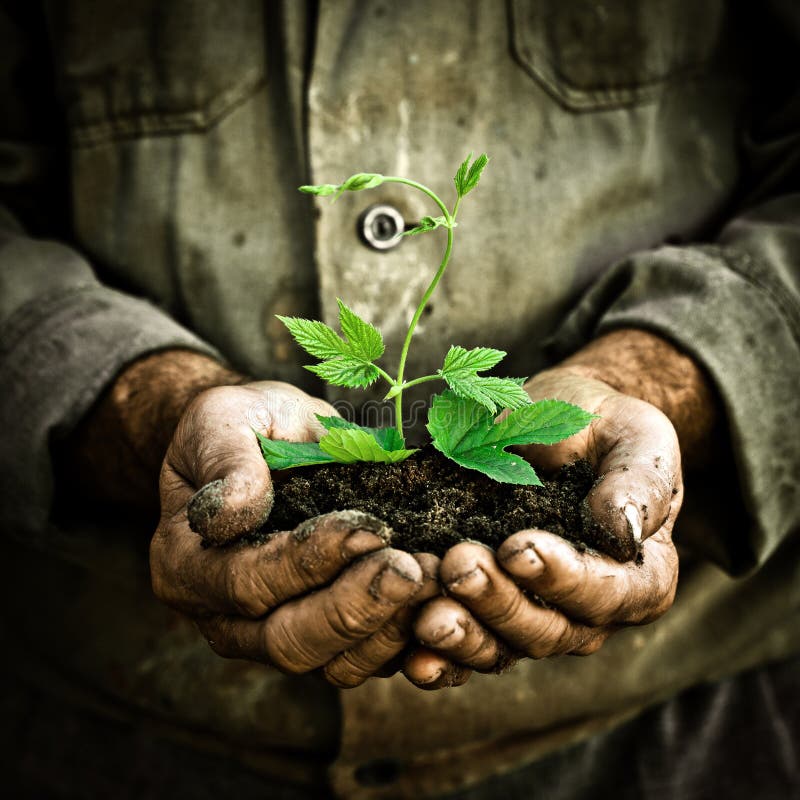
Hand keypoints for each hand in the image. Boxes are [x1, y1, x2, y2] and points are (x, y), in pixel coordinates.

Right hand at [150, 380, 434, 685]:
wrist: (267, 440)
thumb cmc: (242, 427)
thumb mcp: (222, 421)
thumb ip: (225, 461)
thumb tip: (231, 512)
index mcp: (187, 564)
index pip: (245, 582)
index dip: (306, 561)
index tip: (363, 529)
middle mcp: (224, 616)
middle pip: (288, 640)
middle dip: (355, 607)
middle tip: (410, 568)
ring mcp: (273, 634)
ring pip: (331, 665)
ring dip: (388, 628)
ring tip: (432, 580)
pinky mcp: (323, 637)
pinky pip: (363, 660)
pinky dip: (404, 640)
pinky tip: (438, 603)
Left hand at [411, 364, 681, 674]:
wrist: (551, 427)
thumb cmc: (600, 428)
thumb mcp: (635, 436)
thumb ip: (639, 482)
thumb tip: (622, 531)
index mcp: (638, 576)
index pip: (606, 593)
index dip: (563, 579)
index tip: (517, 548)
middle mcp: (588, 612)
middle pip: (548, 630)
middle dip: (499, 602)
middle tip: (458, 565)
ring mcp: (534, 617)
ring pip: (502, 649)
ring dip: (464, 635)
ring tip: (428, 613)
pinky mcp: (486, 615)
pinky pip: (464, 652)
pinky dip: (439, 661)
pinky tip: (411, 657)